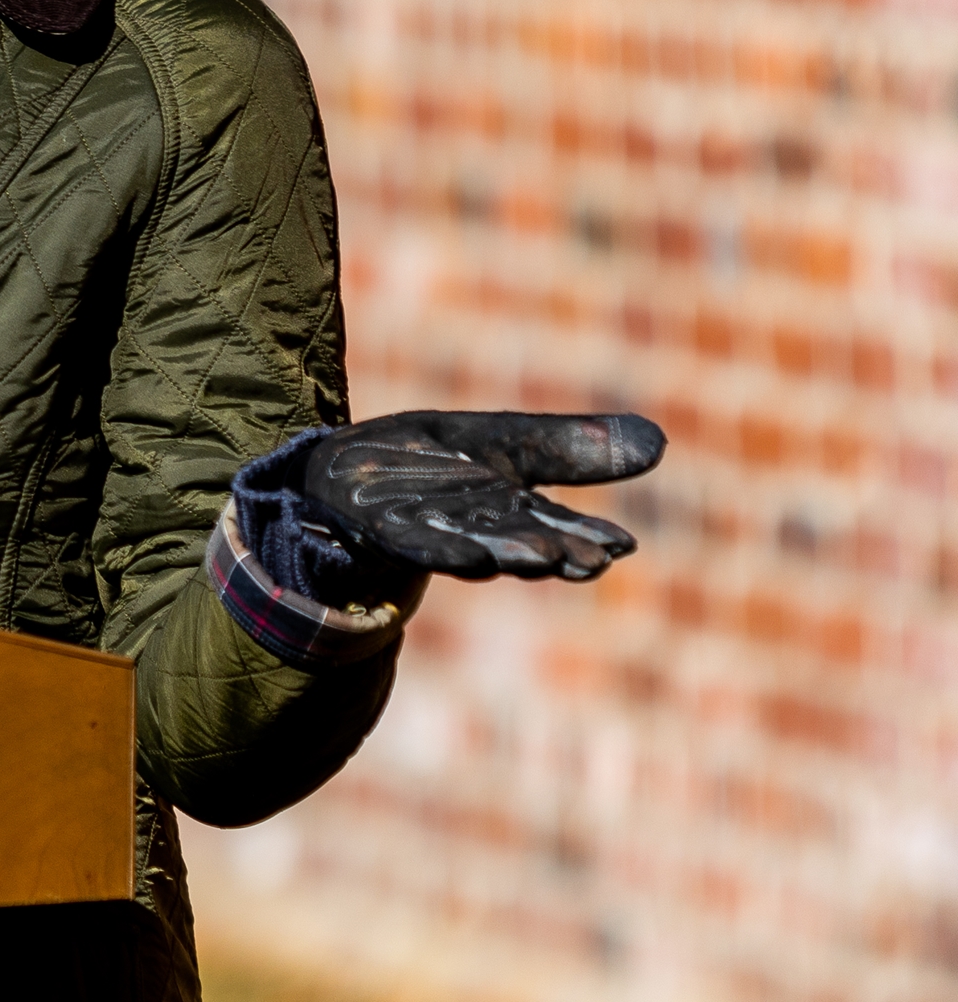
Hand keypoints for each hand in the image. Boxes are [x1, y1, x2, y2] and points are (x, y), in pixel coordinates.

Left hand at [302, 412, 658, 580]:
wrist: (339, 472)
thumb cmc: (428, 463)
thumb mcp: (502, 441)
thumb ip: (570, 447)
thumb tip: (661, 441)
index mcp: (509, 510)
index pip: (559, 526)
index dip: (588, 537)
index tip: (623, 545)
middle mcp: (476, 528)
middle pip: (523, 540)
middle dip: (557, 551)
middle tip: (593, 560)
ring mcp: (430, 533)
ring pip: (477, 546)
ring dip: (509, 553)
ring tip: (543, 557)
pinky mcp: (386, 530)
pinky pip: (417, 544)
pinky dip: (443, 550)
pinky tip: (470, 558)